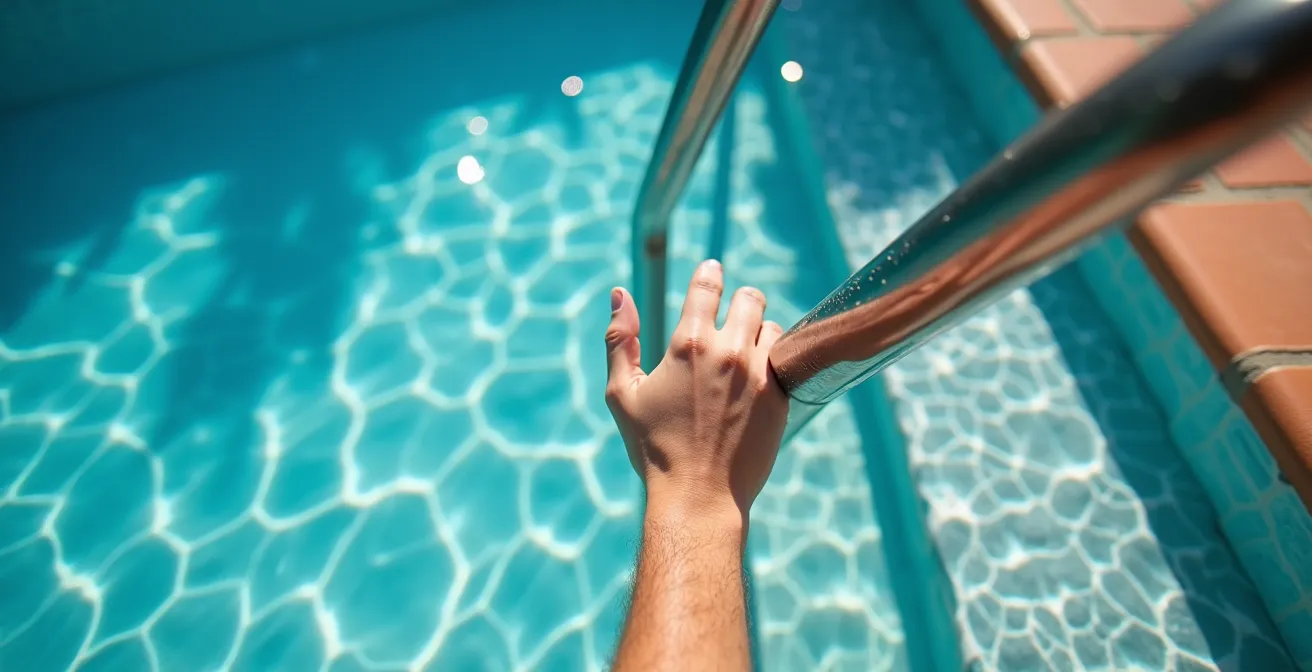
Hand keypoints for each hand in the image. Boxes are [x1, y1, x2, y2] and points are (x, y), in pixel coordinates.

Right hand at [603, 259, 788, 526]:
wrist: (699, 496)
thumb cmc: (653, 447)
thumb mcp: (622, 393)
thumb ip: (619, 340)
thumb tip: (619, 294)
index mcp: (688, 344)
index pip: (708, 286)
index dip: (710, 273)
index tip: (712, 269)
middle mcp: (729, 351)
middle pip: (750, 299)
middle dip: (741, 301)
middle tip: (733, 312)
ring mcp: (760, 374)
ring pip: (771, 328)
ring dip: (758, 332)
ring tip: (743, 351)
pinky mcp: (780, 397)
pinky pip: (784, 360)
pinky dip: (771, 360)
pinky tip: (756, 377)